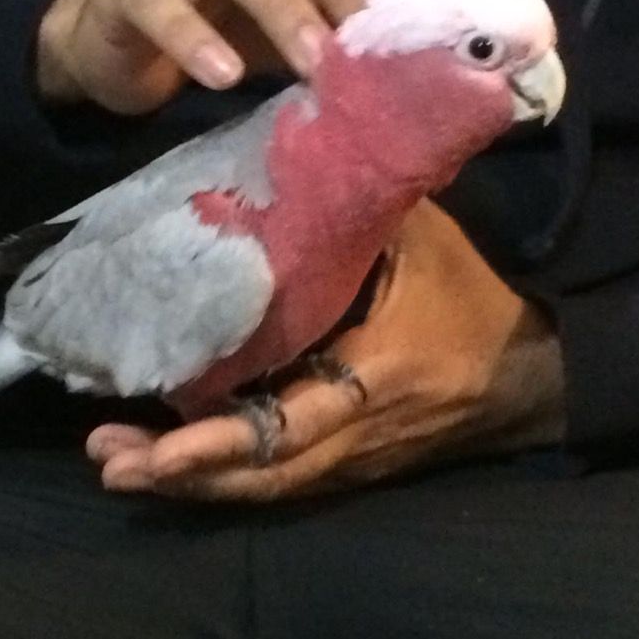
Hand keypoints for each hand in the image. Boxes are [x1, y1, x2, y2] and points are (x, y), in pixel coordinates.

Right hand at [37, 0, 419, 113]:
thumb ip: (355, 27)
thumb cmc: (230, 28)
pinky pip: (158, 1)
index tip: (414, 21)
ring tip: (311, 63)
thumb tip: (436, 60)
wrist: (127, 44)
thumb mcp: (305, 24)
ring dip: (279, 7)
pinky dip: (193, 37)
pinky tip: (223, 75)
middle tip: (370, 41)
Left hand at [86, 200, 566, 500]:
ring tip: (117, 464)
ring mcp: (351, 461)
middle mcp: (353, 438)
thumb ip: (359, 205)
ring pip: (264, 488)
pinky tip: (170, 460)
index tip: (152, 450)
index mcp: (372, 380)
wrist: (531, 375)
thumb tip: (293, 150)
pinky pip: (280, 480)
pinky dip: (222, 474)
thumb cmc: (472, 299)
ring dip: (190, 483)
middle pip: (259, 477)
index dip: (217, 446)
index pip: (286, 428)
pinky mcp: (350, 466)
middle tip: (107, 460)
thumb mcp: (424, 242)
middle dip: (180, 476)